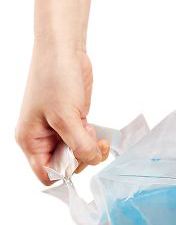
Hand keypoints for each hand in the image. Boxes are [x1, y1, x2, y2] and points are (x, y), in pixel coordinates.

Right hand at [16, 46, 108, 184]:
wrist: (64, 51)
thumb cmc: (54, 77)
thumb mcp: (66, 116)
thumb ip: (78, 144)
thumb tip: (90, 160)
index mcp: (30, 140)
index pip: (46, 173)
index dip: (65, 173)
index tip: (80, 162)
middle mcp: (42, 138)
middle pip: (65, 165)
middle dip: (82, 158)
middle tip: (90, 142)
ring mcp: (58, 130)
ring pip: (77, 154)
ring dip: (89, 148)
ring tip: (91, 130)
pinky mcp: (72, 122)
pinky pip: (84, 141)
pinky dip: (93, 140)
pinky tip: (95, 129)